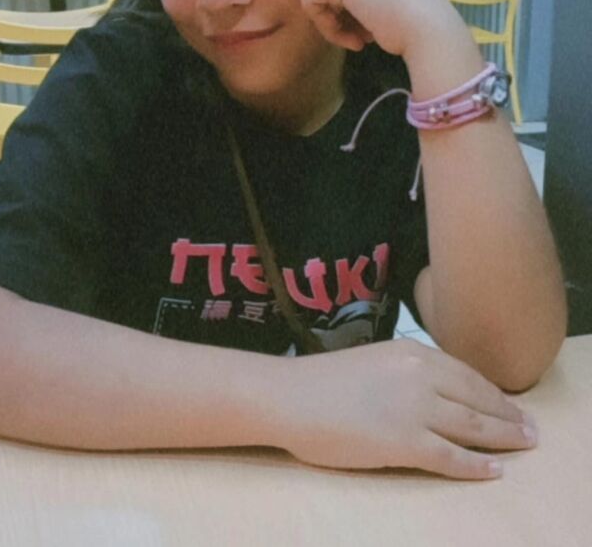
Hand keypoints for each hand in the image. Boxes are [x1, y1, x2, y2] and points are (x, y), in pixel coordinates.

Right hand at [273, 338, 536, 479]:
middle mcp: (423, 375)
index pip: (467, 374)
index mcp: (413, 352)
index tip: (509, 404)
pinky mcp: (405, 442)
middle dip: (508, 415)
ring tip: (524, 445)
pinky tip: (494, 470)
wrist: (292, 395)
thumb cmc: (324, 379)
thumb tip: (435, 386)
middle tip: (530, 428)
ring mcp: (416, 409)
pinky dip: (476, 465)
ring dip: (505, 437)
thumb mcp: (376, 359)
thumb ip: (408, 370)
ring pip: (473, 426)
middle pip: (478, 399)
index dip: (493, 393)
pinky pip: (451, 456)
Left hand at [301, 0, 464, 59]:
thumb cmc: (414, 20)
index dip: (349, 9)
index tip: (367, 30)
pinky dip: (327, 27)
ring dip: (335, 25)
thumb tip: (334, 7)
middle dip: (341, 16)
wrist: (427, 26)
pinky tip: (351, 38)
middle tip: (362, 36)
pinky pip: (310, 3)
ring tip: (359, 40)